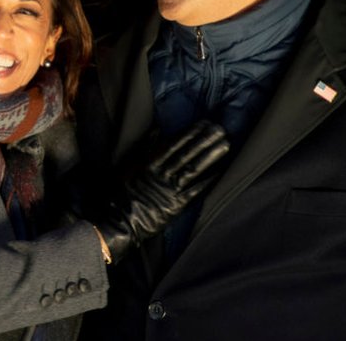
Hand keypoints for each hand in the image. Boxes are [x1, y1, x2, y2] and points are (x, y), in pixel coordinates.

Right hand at [96, 120, 228, 263]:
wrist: (120, 221)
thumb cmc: (122, 193)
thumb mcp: (129, 165)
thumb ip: (145, 147)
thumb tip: (157, 130)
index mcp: (149, 163)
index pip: (174, 145)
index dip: (190, 133)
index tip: (203, 124)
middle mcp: (162, 174)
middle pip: (187, 154)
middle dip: (204, 140)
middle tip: (219, 129)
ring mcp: (170, 189)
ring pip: (193, 169)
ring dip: (210, 156)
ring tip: (224, 145)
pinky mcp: (176, 205)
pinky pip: (195, 191)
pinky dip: (208, 181)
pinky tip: (220, 171)